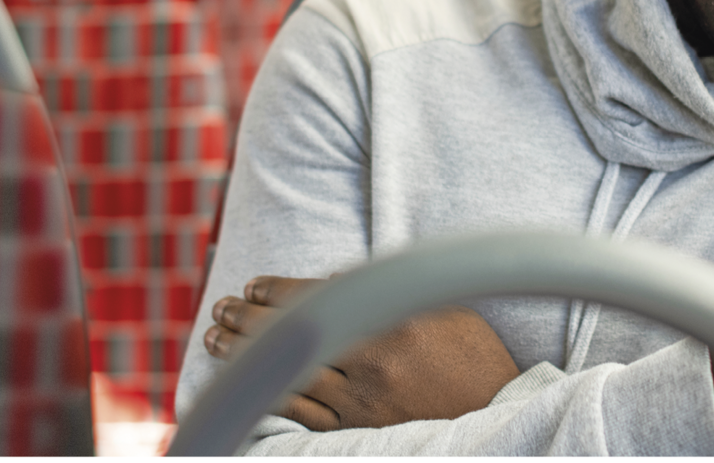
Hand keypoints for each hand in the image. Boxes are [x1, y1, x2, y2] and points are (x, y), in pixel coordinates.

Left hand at [204, 275, 520, 429]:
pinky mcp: (360, 430)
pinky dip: (271, 394)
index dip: (278, 291)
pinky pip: (303, 413)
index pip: (320, 299)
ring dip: (247, 356)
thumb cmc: (473, 355)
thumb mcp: (444, 308)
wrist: (497, 413)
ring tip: (216, 340)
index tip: (252, 286)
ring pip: (290, 373)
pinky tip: (249, 383)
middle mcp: (375, 362)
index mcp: (397, 322)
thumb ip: (393, 294)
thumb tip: (340, 281)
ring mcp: (364, 402)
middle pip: (295, 335)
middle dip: (248, 320)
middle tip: (219, 308)